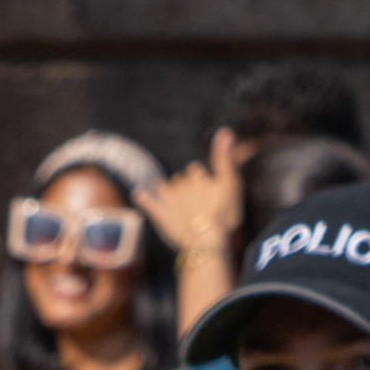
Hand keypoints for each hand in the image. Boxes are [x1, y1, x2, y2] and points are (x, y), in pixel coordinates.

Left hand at [137, 138, 242, 264]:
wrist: (207, 240)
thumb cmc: (224, 214)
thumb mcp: (231, 184)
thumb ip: (225, 159)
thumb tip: (225, 130)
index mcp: (198, 178)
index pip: (195, 170)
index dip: (198, 176)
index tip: (200, 181)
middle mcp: (181, 186)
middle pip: (180, 180)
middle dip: (183, 185)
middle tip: (189, 196)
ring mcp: (169, 201)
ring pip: (164, 187)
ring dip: (164, 188)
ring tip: (164, 190)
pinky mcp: (161, 215)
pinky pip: (149, 203)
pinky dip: (143, 198)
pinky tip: (138, 193)